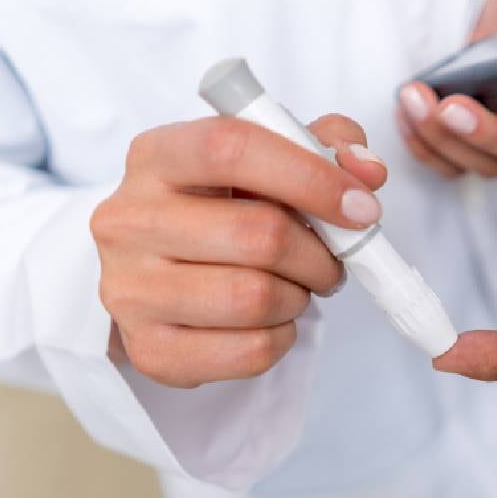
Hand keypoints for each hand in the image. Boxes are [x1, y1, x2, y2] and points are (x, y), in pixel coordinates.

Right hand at [92, 115, 386, 387]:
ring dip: (299, 296)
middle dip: (318, 254)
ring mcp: (130, 289)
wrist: (155, 274)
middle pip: (258, 235)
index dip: (310, 177)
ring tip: (295, 287)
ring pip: (255, 298)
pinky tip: (270, 320)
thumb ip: (323, 147)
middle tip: (331, 260)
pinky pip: (250, 351)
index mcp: (156, 156)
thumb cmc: (221, 209)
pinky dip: (282, 338)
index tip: (362, 207)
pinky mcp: (149, 349)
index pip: (232, 149)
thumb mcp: (266, 160)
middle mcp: (129, 220)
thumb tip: (367, 172)